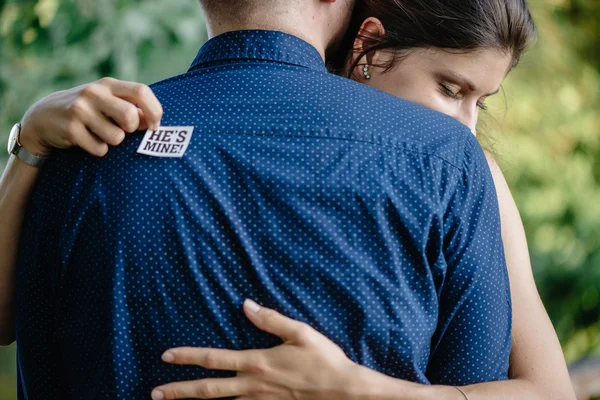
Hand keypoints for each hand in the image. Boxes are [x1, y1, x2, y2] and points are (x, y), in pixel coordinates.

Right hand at [19, 77, 162, 156]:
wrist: (44, 116)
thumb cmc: (88, 110)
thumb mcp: (107, 102)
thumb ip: (131, 108)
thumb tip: (153, 123)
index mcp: (108, 84)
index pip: (141, 91)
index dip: (154, 111)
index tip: (154, 126)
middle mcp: (94, 93)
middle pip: (130, 116)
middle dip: (132, 129)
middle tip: (123, 130)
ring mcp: (80, 110)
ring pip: (116, 137)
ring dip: (113, 142)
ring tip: (100, 134)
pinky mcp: (70, 129)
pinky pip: (100, 149)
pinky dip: (99, 150)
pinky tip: (88, 141)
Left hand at [151, 299, 359, 399]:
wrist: (344, 392)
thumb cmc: (324, 360)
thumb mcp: (300, 332)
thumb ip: (270, 319)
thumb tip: (245, 304)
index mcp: (257, 362)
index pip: (214, 359)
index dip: (188, 356)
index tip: (166, 356)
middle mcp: (252, 385)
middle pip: (207, 390)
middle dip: (179, 391)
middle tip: (155, 393)